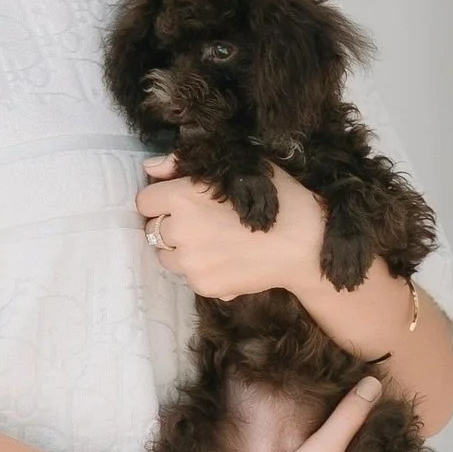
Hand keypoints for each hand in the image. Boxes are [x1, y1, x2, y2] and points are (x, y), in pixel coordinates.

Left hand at [138, 154, 321, 299]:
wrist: (307, 245)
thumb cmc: (279, 199)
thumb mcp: (240, 167)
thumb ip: (185, 165)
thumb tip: (152, 167)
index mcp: (183, 197)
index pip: (145, 201)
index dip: (162, 199)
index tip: (181, 201)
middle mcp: (180, 231)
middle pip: (153, 230)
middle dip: (171, 225)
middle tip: (203, 222)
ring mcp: (190, 263)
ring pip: (167, 257)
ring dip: (181, 250)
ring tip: (214, 242)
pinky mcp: (203, 286)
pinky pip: (189, 276)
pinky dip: (201, 269)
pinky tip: (228, 259)